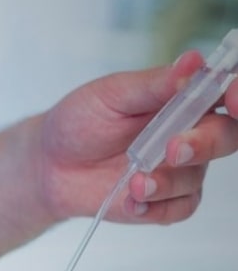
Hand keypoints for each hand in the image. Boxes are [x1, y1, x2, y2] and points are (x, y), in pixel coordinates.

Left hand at [37, 51, 237, 223]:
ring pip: (196, 177)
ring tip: (134, 182)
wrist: (51, 164)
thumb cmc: (80, 121)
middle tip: (172, 150)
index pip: (225, 93)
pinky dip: (156, 206)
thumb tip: (192, 62)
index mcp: (181, 98)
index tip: (230, 99)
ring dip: (167, 182)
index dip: (236, 95)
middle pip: (226, 137)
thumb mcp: (111, 95)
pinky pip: (179, 208)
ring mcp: (180, 168)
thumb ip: (153, 84)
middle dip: (204, 144)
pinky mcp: (166, 200)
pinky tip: (132, 199)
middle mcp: (189, 132)